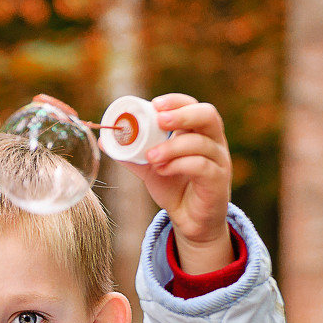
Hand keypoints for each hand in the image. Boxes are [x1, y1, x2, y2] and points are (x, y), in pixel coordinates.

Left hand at [113, 93, 233, 273]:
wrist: (190, 221)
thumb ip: (131, 155)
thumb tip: (104, 141)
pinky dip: (178, 165)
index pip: (194, 105)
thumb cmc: (174, 188)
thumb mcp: (149, 168)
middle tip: (158, 120)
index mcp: (199, 132)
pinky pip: (202, 166)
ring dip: (171, 147)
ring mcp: (219, 161)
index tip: (155, 105)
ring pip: (201, 143)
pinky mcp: (218, 181)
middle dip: (181, 115)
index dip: (176, 101)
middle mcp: (214, 142)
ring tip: (150, 157)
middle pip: (207, 115)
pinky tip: (162, 170)